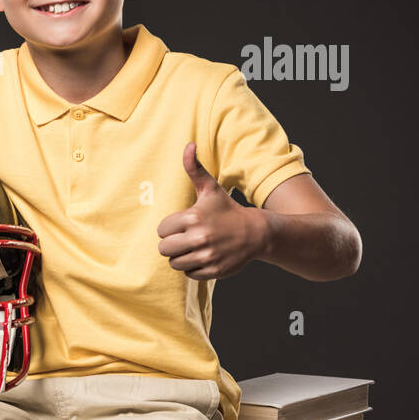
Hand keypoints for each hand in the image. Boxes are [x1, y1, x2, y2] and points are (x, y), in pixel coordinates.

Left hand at [156, 143, 265, 280]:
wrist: (257, 232)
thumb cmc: (227, 209)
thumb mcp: (210, 189)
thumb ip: (194, 168)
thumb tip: (188, 145)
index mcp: (193, 217)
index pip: (161, 230)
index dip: (170, 228)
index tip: (183, 224)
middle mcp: (200, 237)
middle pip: (164, 249)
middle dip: (172, 244)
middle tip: (186, 238)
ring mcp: (208, 255)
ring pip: (175, 263)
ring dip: (181, 256)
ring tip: (195, 247)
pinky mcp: (214, 270)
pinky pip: (189, 273)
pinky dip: (193, 268)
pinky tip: (204, 256)